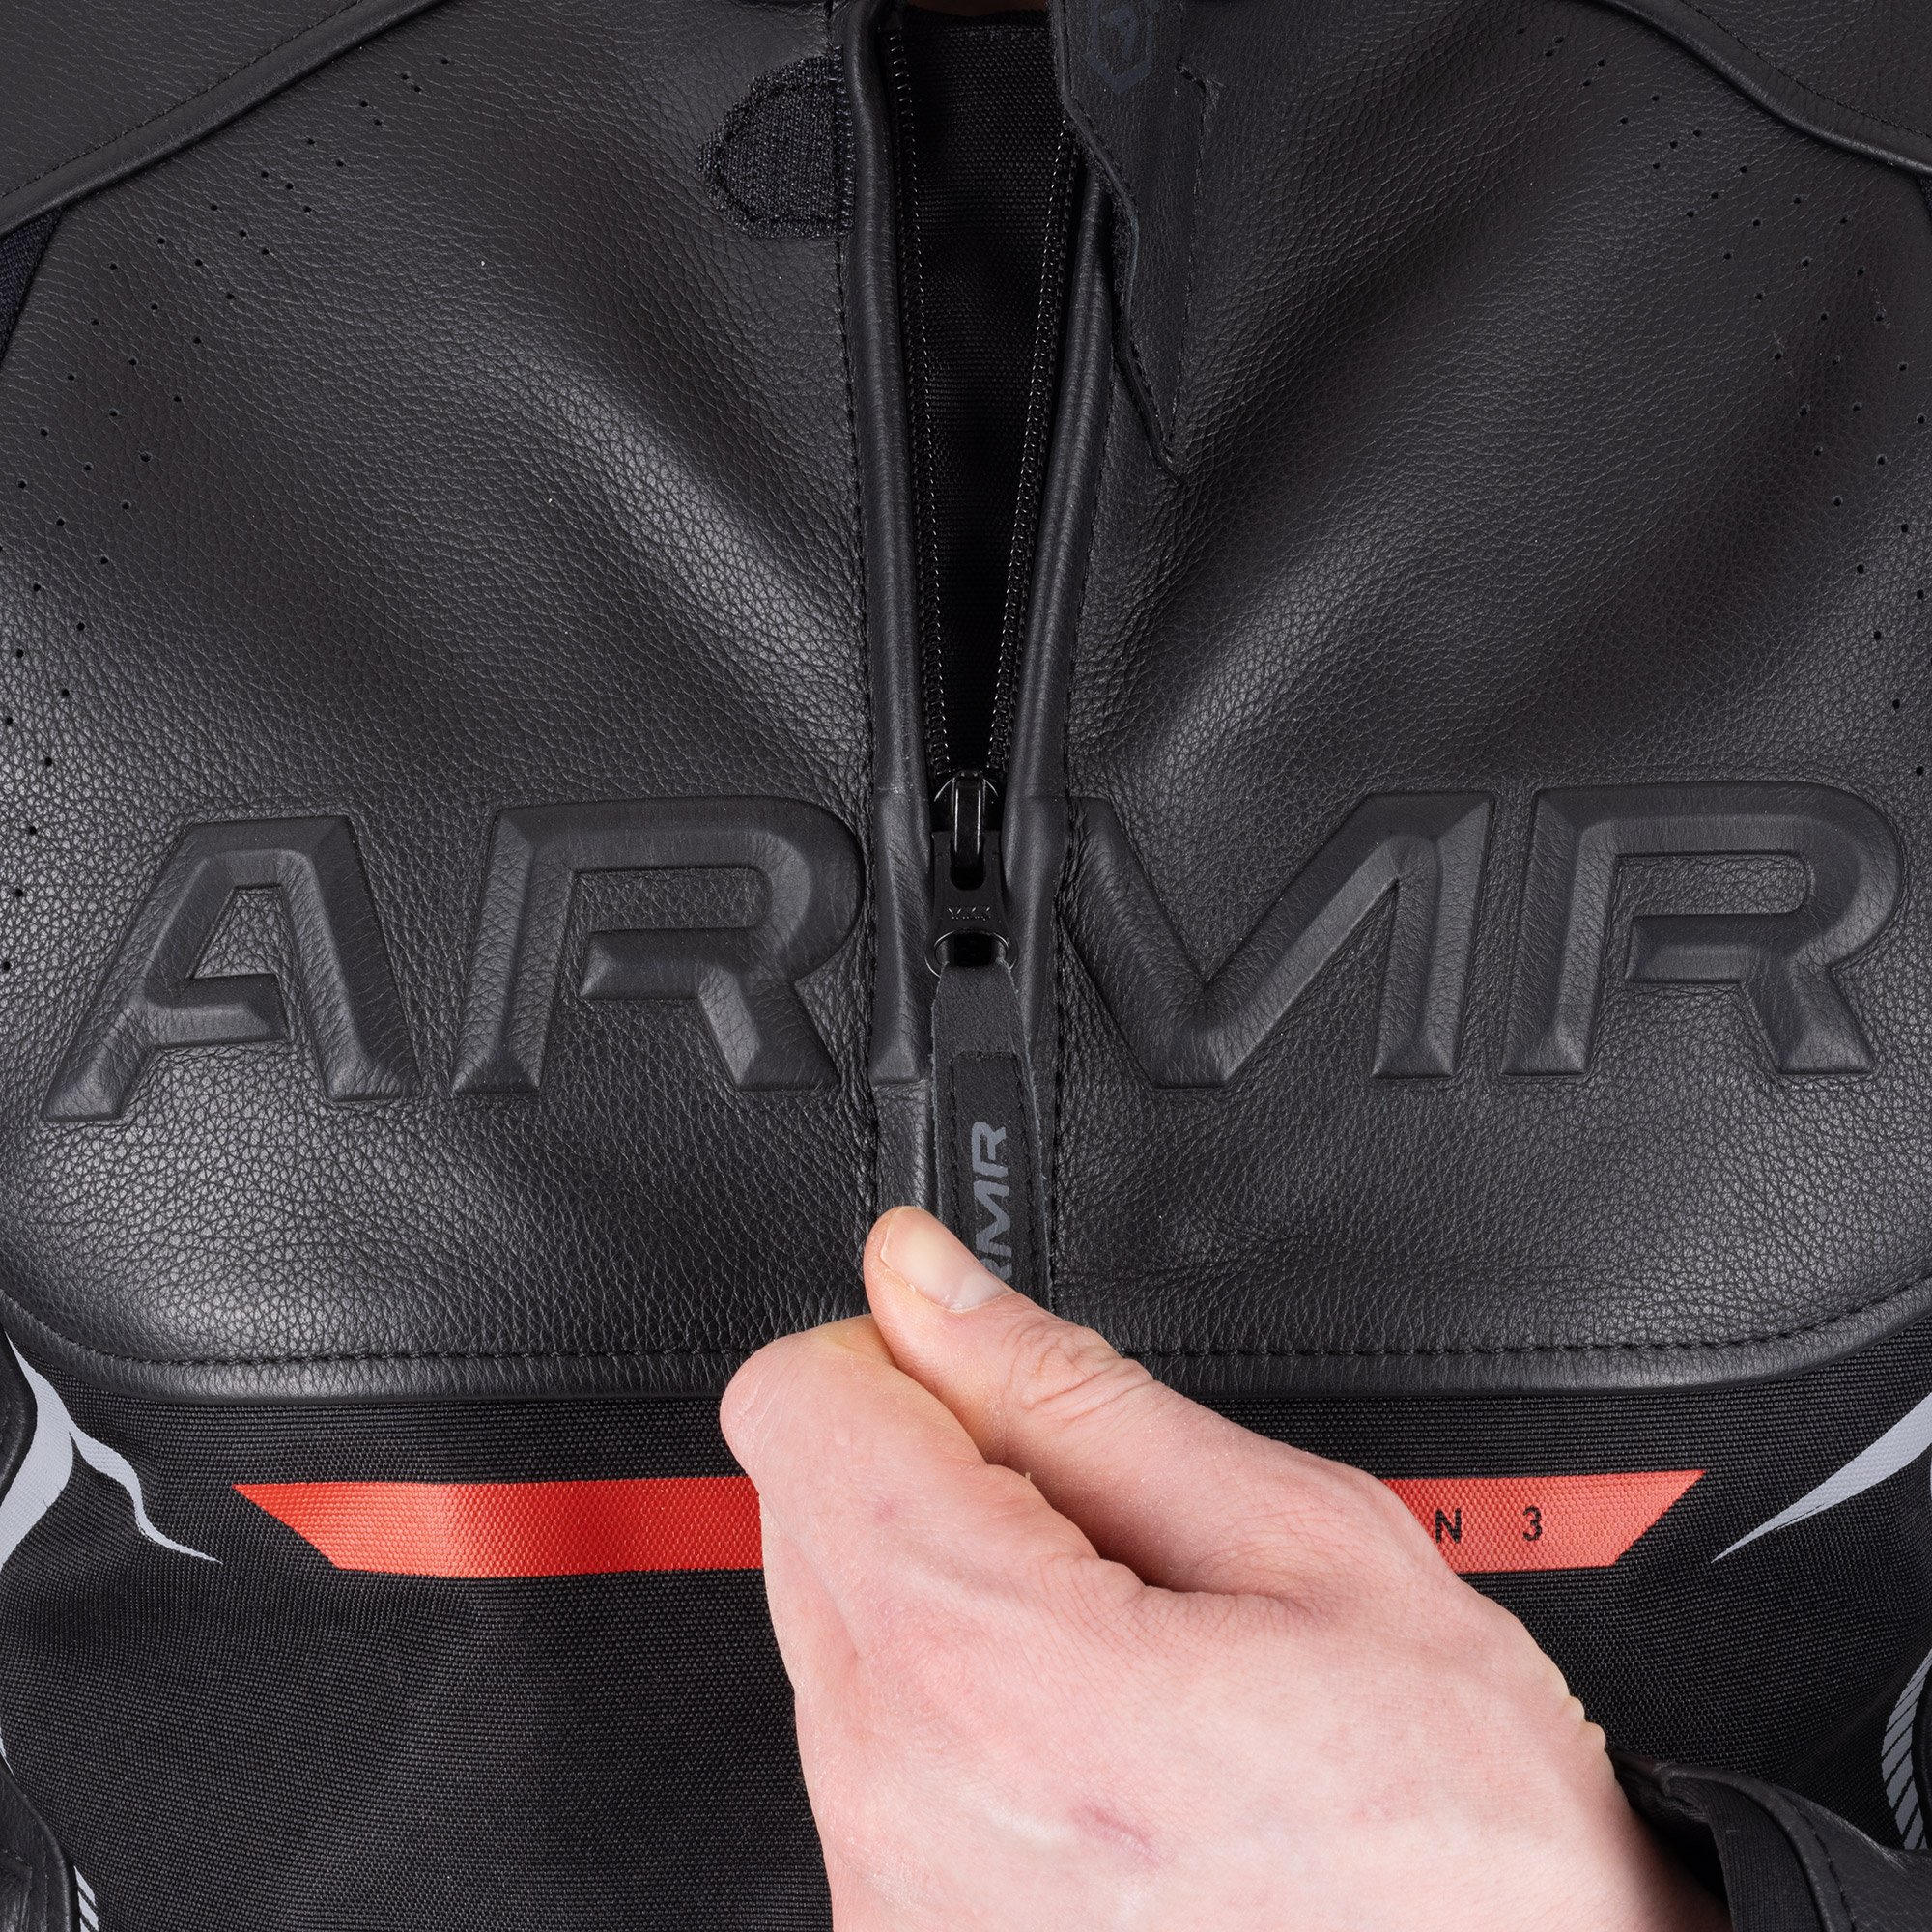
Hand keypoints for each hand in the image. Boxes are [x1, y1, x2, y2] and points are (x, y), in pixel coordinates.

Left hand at [721, 1207, 1729, 1931]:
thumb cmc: (1449, 1831)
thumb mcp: (1304, 1538)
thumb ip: (1072, 1391)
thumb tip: (928, 1281)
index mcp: (992, 1670)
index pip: (799, 1401)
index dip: (910, 1355)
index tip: (999, 1388)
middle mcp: (900, 1799)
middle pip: (803, 1504)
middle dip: (937, 1472)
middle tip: (1112, 1542)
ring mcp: (889, 1890)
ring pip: (832, 1621)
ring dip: (951, 1593)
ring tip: (1128, 1661)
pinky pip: (866, 1746)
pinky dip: (954, 1708)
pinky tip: (1094, 1745)